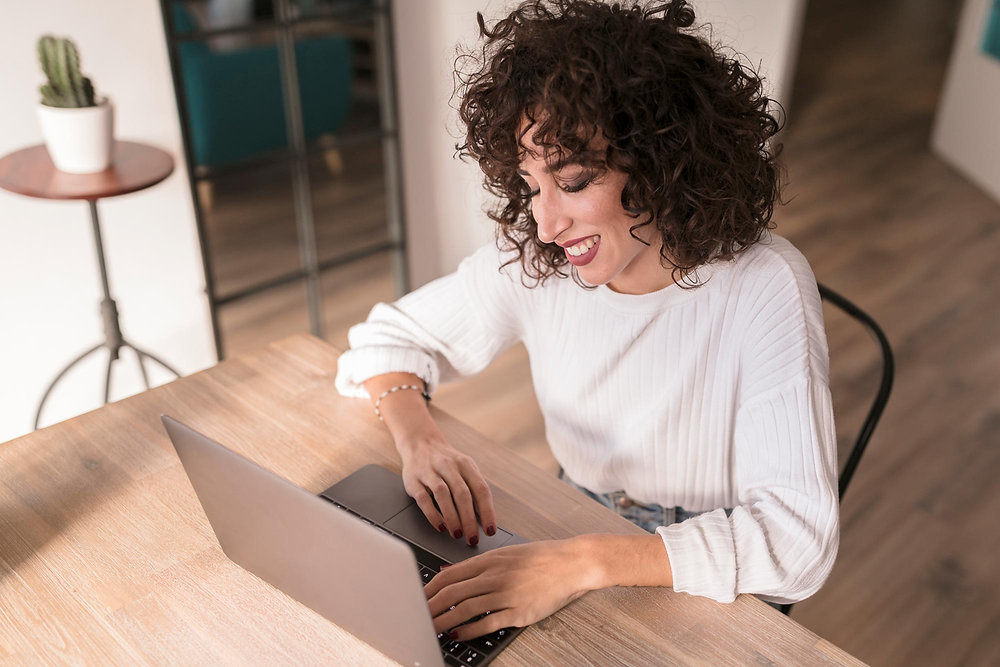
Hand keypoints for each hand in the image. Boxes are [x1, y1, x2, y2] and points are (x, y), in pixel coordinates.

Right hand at [398, 427, 496, 545]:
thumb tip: (485, 518)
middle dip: (469, 519)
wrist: (420, 442)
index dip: (487, 511)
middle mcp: (449, 466)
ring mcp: (430, 471)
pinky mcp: (414, 479)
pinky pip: (423, 498)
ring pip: (443, 495)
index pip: (480, 489)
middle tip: (472, 538)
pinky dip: (433, 514)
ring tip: (457, 534)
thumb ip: (474, 488)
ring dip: (452, 517)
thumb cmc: (446, 462)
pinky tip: (440, 526)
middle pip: (462, 494)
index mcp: (466, 464)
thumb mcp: (464, 468)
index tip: (490, 530)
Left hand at [424, 538, 596, 639]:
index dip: (429, 590)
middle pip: (453, 592)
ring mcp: (507, 593)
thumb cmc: (540, 558)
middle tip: (416, 617)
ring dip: (445, 620)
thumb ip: (474, 565)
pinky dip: (470, 629)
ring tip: (431, 629)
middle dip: (430, 607)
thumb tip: (446, 572)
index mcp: (489, 560)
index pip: (449, 575)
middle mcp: (495, 575)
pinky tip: (459, 634)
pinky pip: (489, 622)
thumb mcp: (504, 554)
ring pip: (466, 608)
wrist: (571, 563)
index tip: (416, 599)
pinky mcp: (520, 610)